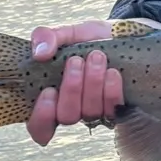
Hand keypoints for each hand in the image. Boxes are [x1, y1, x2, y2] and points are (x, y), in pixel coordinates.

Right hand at [25, 20, 125, 147]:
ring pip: (90, 113)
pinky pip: (114, 109)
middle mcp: (74, 109)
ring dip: (92, 84)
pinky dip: (111, 91)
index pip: (40, 127)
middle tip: (75, 61)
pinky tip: (112, 72)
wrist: (121, 36)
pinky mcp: (119, 108)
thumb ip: (47, 37)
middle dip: (71, 89)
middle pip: (66, 116)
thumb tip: (40, 53)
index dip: (42, 117)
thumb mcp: (66, 33)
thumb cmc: (88, 40)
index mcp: (53, 97)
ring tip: (96, 57)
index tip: (48, 91)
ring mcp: (97, 111)